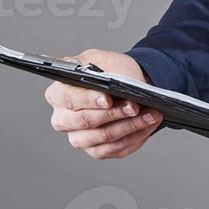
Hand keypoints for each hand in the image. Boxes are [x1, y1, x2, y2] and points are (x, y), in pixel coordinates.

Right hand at [43, 48, 161, 158]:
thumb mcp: (104, 59)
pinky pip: (115, 149)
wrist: (126, 85)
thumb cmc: (111, 71)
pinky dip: (135, 137)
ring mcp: (78, 137)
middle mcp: (63, 119)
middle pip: (85, 121)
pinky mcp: (95, 150)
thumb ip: (101, 67)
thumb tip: (107, 85)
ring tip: (150, 115)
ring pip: (103, 138)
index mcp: (58, 93)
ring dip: (130, 126)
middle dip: (114, 114)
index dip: (88, 100)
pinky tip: (148, 125)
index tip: (108, 99)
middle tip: (134, 106)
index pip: (69, 98)